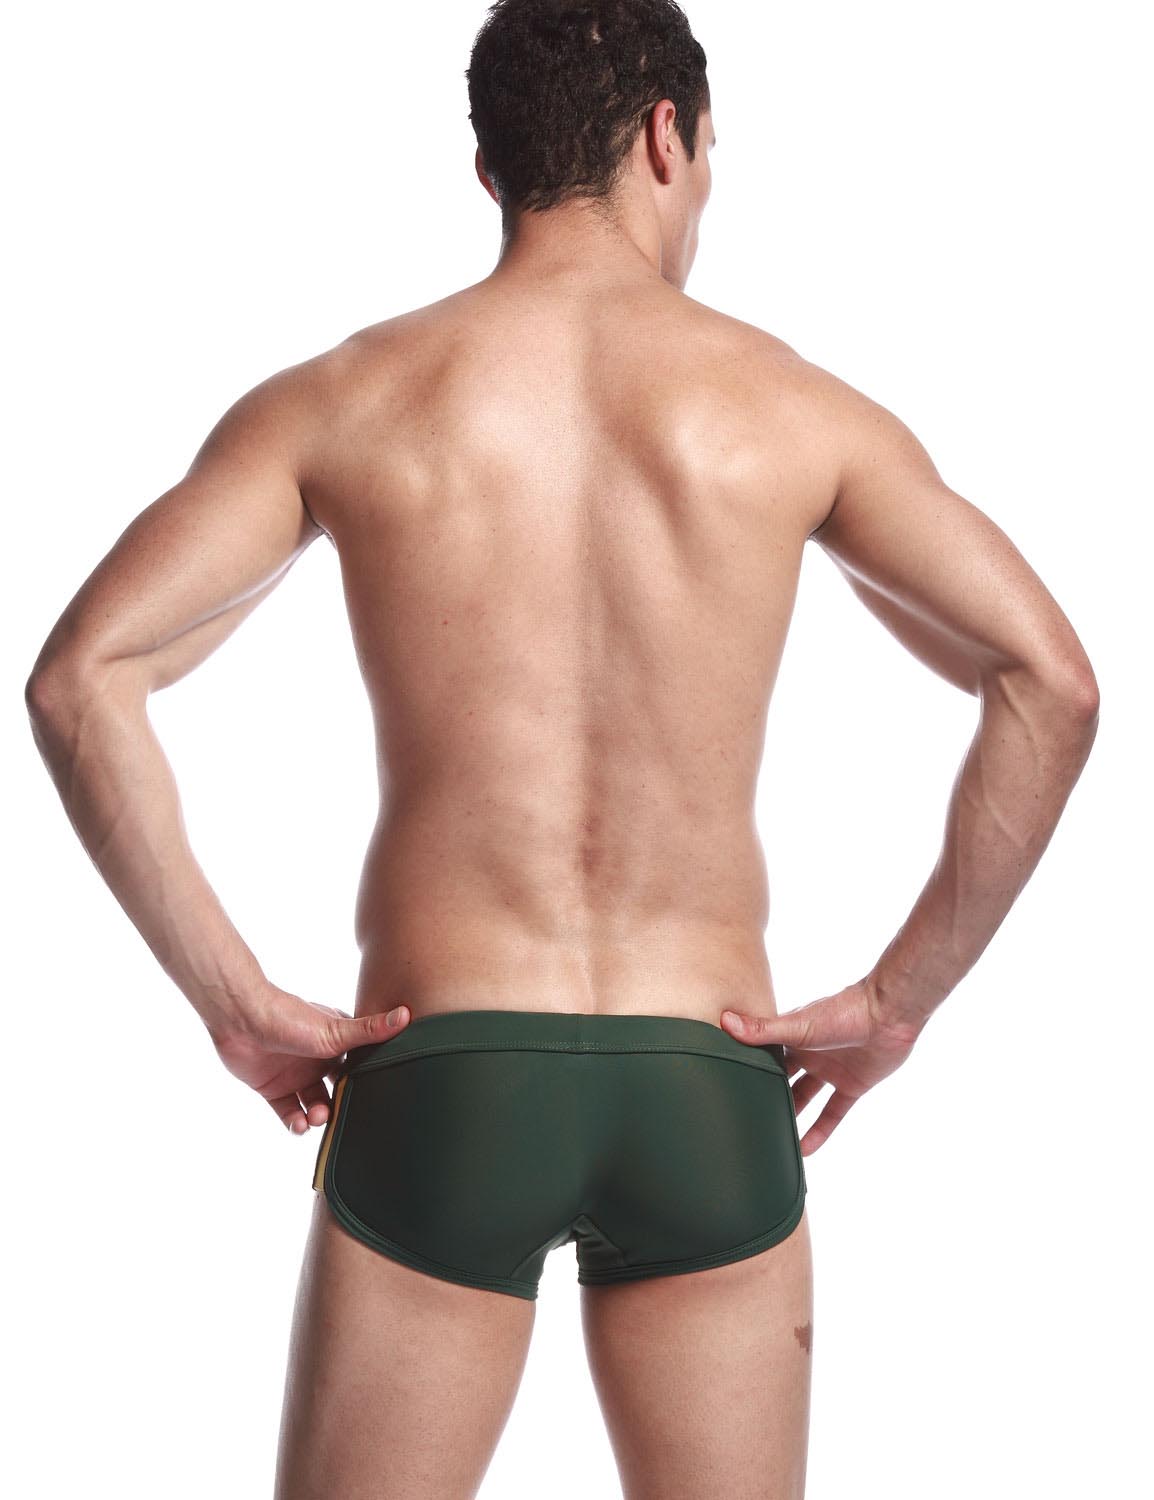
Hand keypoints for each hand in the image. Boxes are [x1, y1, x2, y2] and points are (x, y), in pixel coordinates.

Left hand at [210, 988, 411, 1133]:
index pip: (358, 1066)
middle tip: (339, 1114)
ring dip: (318, 1116)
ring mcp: (294, 1075)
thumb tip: (407, 1015)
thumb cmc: (290, 1018)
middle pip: (336, 1091)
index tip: (374, 1097)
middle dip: (340, 1106)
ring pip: (314, 1105)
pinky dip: (295, 1123)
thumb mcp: (336, 1030)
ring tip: (316, 1118)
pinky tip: (299, 1125)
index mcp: (335, 1043)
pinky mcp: (272, 1089)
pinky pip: (288, 1113)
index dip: (365, 1082)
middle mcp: (316, 1060)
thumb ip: (370, 1030)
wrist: (241, 1020)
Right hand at [721, 981, 922, 1154]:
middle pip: (782, 1078)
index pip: (763, 1055)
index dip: (748, 1069)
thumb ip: (763, 1030)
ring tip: (770, 1138)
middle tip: (746, 1118)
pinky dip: (820, 1131)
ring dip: (791, 1115)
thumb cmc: (843, 1011)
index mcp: (791, 1035)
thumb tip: (725, 1021)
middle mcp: (809, 1053)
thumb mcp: (798, 1025)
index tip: (727, 1087)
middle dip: (767, 1094)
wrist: (890, 1015)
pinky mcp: (852, 1085)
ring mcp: (830, 1070)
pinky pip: (832, 1113)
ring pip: (805, 1097)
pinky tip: (806, 1151)